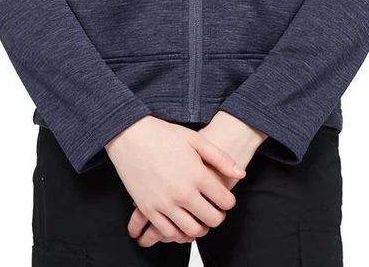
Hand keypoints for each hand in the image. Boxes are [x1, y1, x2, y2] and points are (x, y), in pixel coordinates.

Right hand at [106, 116, 242, 246]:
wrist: (128, 134)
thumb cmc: (161, 134)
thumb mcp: (194, 139)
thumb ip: (220, 158)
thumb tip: (241, 174)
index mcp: (196, 174)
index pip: (225, 201)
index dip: (228, 201)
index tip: (223, 197)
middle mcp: (182, 192)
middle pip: (212, 219)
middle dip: (217, 216)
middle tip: (213, 209)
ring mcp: (164, 202)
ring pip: (192, 230)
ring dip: (200, 227)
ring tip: (198, 217)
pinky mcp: (148, 208)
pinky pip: (169, 233)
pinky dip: (179, 234)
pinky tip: (181, 224)